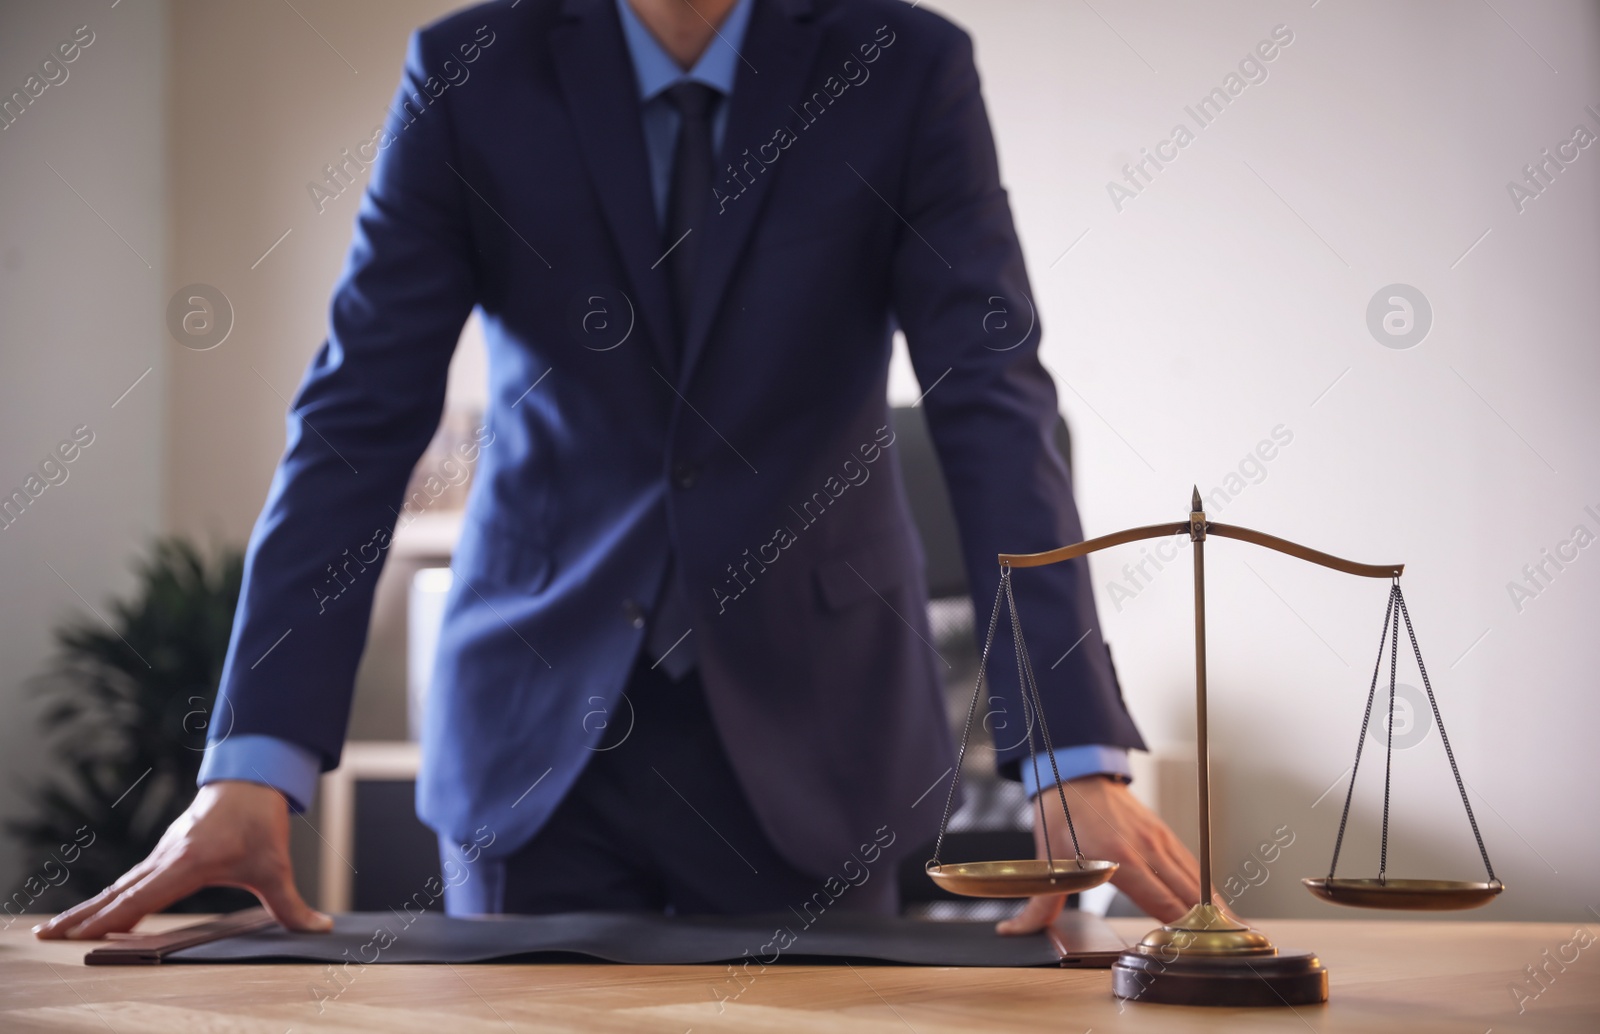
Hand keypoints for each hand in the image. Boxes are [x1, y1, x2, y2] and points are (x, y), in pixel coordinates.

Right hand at [34, 781, 331, 939]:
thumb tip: (318, 927)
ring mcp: (164, 852)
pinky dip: (111, 894)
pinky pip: (133, 877)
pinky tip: (100, 908)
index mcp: (186, 863)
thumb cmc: (259, 820)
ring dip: (90, 906)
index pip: (141, 898)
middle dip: (82, 916)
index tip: (78, 936)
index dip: (110, 919)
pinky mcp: (168, 850)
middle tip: (45, 936)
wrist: (253, 776)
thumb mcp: (276, 865)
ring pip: (121, 884)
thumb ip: (292, 904)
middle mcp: (166, 857)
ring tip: (58, 928)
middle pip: (118, 892)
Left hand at [997, 774, 1219, 932]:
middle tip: (1236, 948)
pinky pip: (1192, 865)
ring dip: (1217, 907)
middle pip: (1189, 893)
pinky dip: (1207, 888)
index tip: (1199, 947)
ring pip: (1197, 879)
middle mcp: (1146, 848)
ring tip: (1238, 933)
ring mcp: (1159, 839)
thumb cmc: (1063, 812)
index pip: (1161, 900)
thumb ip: (1040, 902)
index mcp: (1119, 857)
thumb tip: (1016, 929)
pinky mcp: (1164, 834)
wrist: (1076, 771)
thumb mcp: (1047, 858)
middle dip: (1213, 922)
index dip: (1183, 926)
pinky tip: (1218, 905)